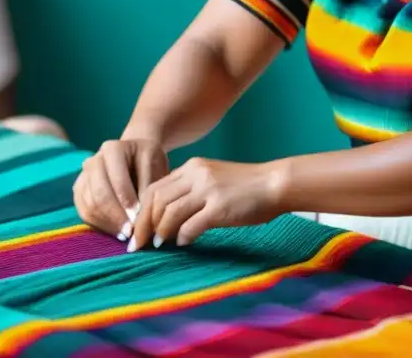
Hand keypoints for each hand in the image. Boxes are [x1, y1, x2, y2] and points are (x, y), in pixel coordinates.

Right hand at [73, 138, 168, 239]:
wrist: (135, 156)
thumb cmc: (148, 161)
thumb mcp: (155, 167)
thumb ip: (148, 188)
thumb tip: (140, 217)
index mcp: (113, 149)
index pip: (117, 180)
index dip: (127, 202)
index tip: (139, 220)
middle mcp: (93, 160)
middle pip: (99, 194)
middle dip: (116, 217)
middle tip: (131, 233)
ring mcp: (83, 176)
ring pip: (90, 205)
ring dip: (108, 223)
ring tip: (125, 234)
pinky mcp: (79, 191)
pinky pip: (84, 212)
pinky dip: (100, 225)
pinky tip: (116, 231)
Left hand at [128, 157, 285, 251]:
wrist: (274, 184)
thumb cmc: (245, 188)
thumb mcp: (212, 181)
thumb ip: (190, 192)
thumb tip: (168, 219)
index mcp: (191, 167)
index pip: (154, 188)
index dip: (141, 211)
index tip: (137, 230)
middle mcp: (195, 174)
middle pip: (156, 199)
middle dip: (144, 224)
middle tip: (138, 244)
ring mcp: (208, 189)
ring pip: (169, 212)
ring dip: (160, 231)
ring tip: (158, 245)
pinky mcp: (220, 206)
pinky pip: (191, 225)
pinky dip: (183, 237)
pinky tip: (184, 243)